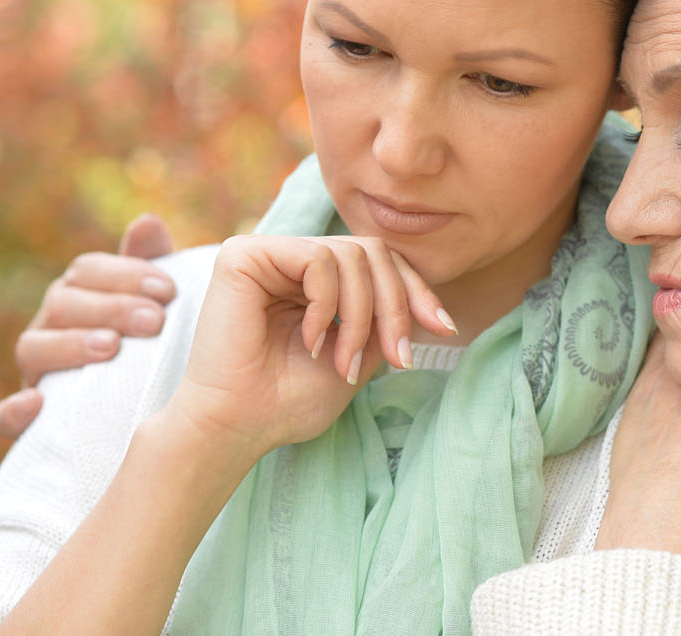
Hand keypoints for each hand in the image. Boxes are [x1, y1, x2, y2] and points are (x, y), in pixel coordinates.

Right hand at [0, 214, 177, 438]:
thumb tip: (147, 221)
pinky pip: (7, 415)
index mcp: (81, 296)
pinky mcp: (29, 421)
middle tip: (155, 320)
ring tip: (111, 348)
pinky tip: (38, 405)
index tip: (168, 289)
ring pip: (33, 348)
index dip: (125, 274)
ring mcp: (37, 373)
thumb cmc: (152, 350)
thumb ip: (151, 265)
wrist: (148, 418)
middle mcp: (52, 328)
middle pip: (63, 302)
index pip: (87, 271)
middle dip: (110, 307)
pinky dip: (16, 410)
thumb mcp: (157, 308)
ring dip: (70, 345)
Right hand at [166, 234, 455, 456]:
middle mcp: (291, 261)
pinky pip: (318, 258)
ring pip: (352, 254)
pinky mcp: (244, 255)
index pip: (380, 263)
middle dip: (397, 306)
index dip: (416, 292)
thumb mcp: (359, 359)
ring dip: (362, 315)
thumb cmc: (287, 402)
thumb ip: (386, 325)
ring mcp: (269, 254)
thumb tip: (432, 310)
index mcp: (315, 282)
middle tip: (398, 356)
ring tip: (344, 361)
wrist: (236, 428)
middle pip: (374, 253)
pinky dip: (327, 304)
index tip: (444, 329)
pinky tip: (311, 340)